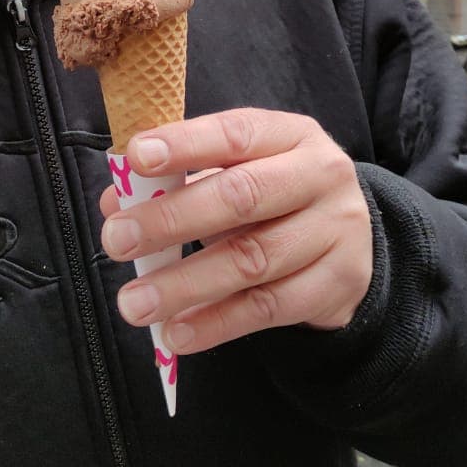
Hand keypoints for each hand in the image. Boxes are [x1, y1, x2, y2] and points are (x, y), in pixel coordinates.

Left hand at [99, 109, 372, 354]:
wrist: (349, 246)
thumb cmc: (275, 201)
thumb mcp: (235, 175)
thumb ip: (179, 183)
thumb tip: (117, 202)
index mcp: (290, 135)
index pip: (235, 133)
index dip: (185, 145)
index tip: (136, 158)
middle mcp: (321, 175)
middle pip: (242, 196)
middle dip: (171, 219)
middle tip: (117, 240)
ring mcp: (336, 230)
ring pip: (251, 259)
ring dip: (185, 284)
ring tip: (134, 303)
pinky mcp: (338, 284)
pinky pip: (268, 308)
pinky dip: (216, 323)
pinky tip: (176, 332)